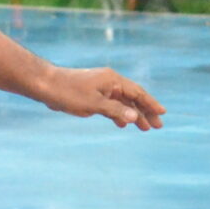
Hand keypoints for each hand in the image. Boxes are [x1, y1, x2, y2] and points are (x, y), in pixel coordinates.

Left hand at [40, 66, 164, 130]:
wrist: (46, 85)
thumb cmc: (69, 92)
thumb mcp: (93, 104)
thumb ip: (115, 110)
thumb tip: (134, 116)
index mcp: (113, 80)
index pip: (137, 93)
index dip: (151, 103)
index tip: (163, 113)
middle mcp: (110, 82)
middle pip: (133, 97)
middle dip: (145, 111)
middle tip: (157, 126)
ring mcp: (102, 88)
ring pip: (123, 102)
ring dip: (133, 114)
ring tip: (144, 128)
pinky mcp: (93, 94)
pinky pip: (111, 104)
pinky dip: (119, 113)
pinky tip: (122, 124)